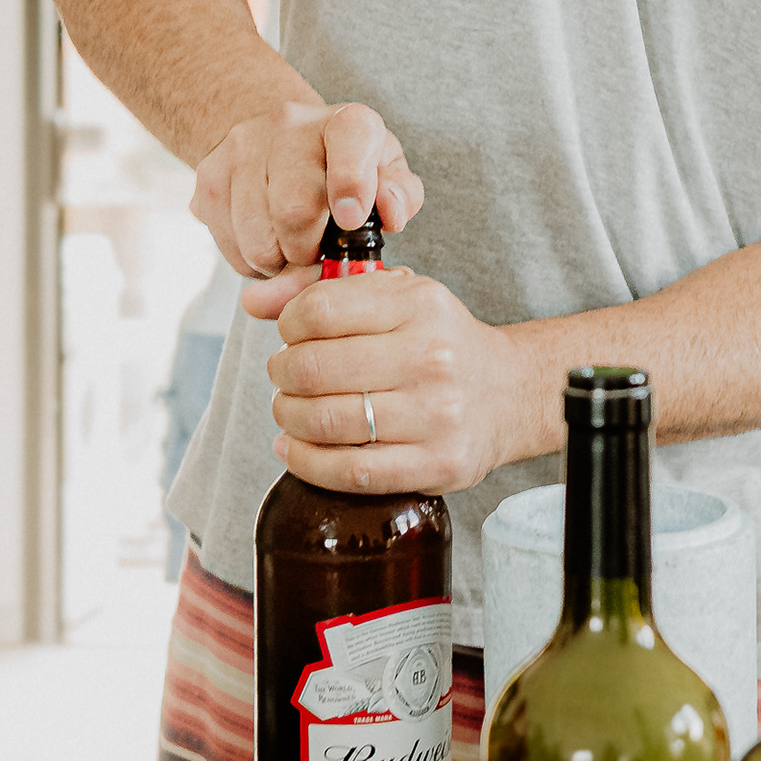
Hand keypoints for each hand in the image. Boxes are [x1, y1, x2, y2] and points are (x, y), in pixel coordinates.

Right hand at [194, 100, 425, 296]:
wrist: (280, 141)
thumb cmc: (345, 167)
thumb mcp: (385, 173)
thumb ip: (400, 195)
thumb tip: (391, 214)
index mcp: (345, 121)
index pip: (350, 141)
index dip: (351, 184)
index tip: (350, 219)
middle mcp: (289, 124)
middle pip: (293, 209)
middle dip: (309, 250)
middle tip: (316, 253)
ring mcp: (242, 147)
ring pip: (257, 238)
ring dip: (279, 262)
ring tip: (292, 248)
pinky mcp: (209, 176)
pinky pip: (230, 245)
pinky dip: (252, 261)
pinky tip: (267, 241)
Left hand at [265, 267, 541, 497]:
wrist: (508, 393)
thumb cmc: (439, 343)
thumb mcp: (395, 297)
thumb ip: (320, 289)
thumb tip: (252, 302)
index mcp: (419, 305)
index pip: (318, 311)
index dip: (287, 325)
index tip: (291, 335)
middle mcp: (430, 357)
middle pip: (312, 368)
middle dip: (282, 374)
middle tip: (286, 376)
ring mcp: (435, 415)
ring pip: (323, 421)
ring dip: (288, 417)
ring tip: (291, 410)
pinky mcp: (436, 464)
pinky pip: (348, 471)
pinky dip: (305, 461)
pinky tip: (295, 447)